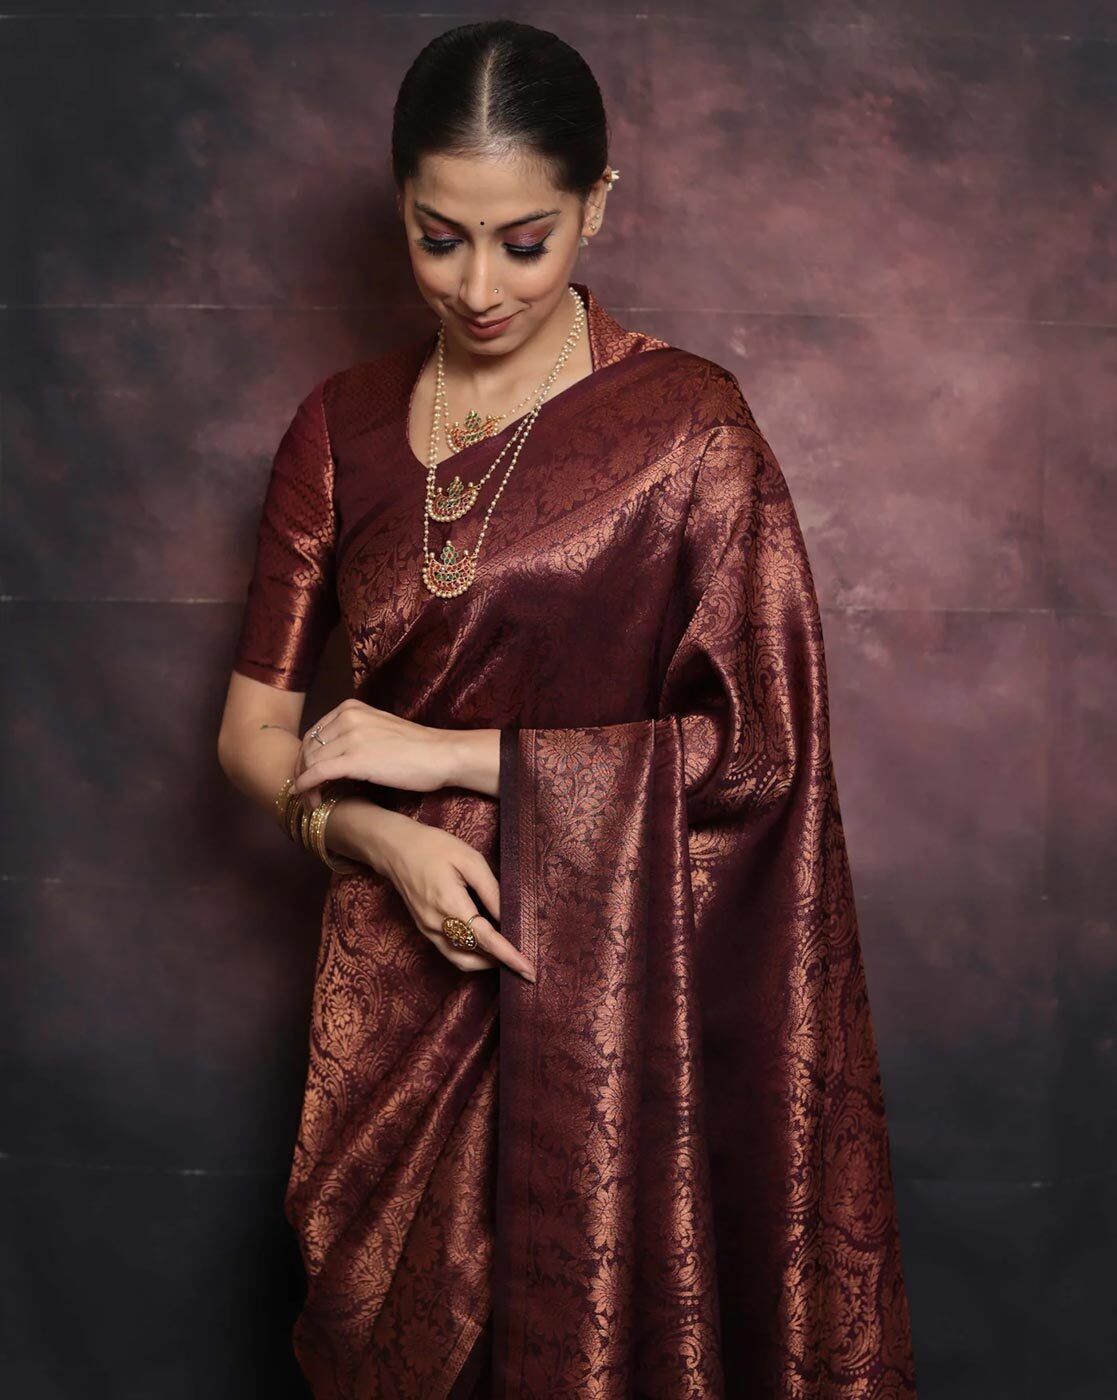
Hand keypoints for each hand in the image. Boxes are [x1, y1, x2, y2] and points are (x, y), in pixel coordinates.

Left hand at [290, 699, 454, 808]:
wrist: (440, 754)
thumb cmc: (416, 748)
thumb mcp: (378, 728)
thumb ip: (354, 734)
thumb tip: (331, 756)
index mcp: (350, 708)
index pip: (313, 735)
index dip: (305, 759)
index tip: (307, 778)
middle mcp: (346, 717)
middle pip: (307, 749)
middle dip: (302, 774)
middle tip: (306, 795)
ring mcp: (350, 737)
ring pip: (310, 763)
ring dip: (305, 786)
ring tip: (312, 803)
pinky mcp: (355, 759)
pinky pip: (318, 773)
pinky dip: (307, 787)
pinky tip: (308, 800)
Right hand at [370, 809, 534, 981]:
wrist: (395, 849)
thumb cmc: (434, 848)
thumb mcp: (469, 859)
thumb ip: (491, 889)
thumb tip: (508, 916)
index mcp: (450, 905)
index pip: (485, 940)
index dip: (509, 956)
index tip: (529, 971)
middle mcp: (436, 925)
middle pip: (474, 957)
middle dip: (501, 963)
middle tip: (525, 962)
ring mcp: (428, 931)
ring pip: (461, 960)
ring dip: (486, 963)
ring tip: (509, 956)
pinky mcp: (424, 930)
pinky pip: (451, 952)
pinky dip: (471, 955)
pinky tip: (487, 946)